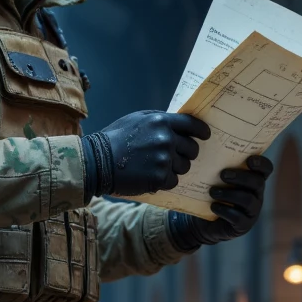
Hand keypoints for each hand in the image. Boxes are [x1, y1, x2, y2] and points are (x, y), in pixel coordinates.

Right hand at [82, 112, 208, 198]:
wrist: (97, 161)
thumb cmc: (115, 139)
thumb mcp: (136, 119)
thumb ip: (158, 121)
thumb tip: (178, 125)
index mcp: (161, 121)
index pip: (192, 125)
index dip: (202, 131)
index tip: (204, 136)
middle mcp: (166, 139)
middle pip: (192, 149)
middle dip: (186, 154)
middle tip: (172, 157)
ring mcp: (164, 159)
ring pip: (184, 167)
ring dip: (173, 169)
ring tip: (154, 167)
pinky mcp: (159, 177)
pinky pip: (173, 181)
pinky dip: (164, 181)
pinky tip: (149, 176)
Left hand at [168, 155, 273, 249]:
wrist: (202, 223)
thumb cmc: (211, 195)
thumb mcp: (215, 179)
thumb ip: (219, 165)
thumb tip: (209, 144)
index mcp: (253, 180)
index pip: (267, 169)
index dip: (261, 163)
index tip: (249, 160)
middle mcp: (257, 194)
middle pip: (257, 182)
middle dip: (241, 177)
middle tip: (223, 174)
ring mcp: (252, 211)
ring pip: (248, 200)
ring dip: (229, 194)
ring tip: (212, 191)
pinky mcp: (243, 225)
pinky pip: (238, 217)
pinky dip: (224, 210)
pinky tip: (213, 206)